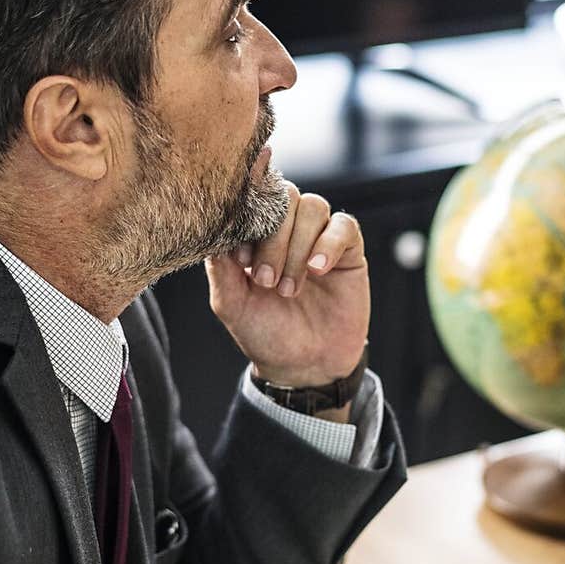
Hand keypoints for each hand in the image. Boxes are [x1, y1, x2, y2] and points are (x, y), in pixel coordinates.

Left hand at [205, 183, 368, 386]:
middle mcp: (288, 230)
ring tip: (289, 288)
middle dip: (274, 238)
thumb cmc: (266, 333)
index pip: (254, 201)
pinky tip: (317, 270)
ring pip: (313, 207)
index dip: (249, 223)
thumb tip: (215, 230)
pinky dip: (329, 244)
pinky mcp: (348, 251)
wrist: (304, 366)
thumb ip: (221, 267)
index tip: (242, 261)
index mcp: (257, 235)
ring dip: (299, 247)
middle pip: (284, 197)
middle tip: (266, 281)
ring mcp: (319, 237)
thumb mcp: (232, 304)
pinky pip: (344, 226)